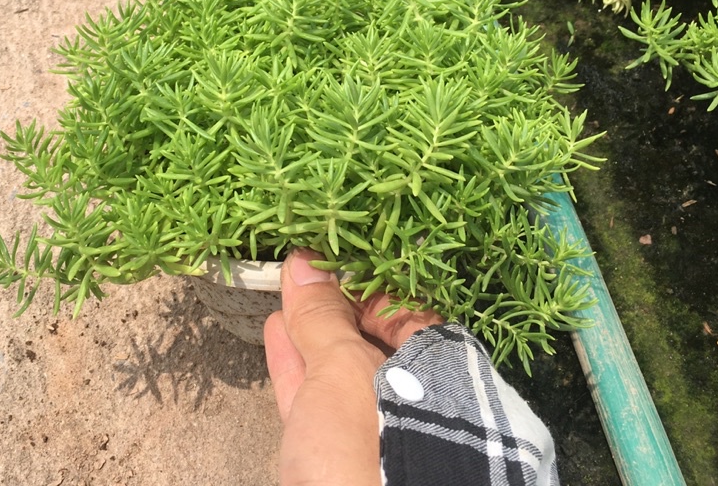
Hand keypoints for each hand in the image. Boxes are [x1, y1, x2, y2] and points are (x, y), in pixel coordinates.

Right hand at [264, 249, 442, 485]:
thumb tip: (305, 262)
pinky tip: (275, 334)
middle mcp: (416, 401)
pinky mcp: (336, 460)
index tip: (324, 257)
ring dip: (306, 331)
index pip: (403, 308)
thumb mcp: (345, 372)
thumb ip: (324, 319)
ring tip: (281, 296)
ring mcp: (375, 432)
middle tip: (297, 272)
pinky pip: (317, 399)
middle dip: (331, 306)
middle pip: (368, 338)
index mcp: (442, 374)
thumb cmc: (371, 449)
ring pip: (338, 369)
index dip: (362, 281)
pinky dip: (294, 365)